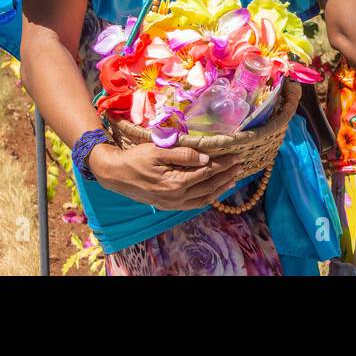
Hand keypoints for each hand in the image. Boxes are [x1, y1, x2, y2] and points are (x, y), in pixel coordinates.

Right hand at [88, 142, 247, 210]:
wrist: (115, 174)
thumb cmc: (136, 158)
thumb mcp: (158, 150)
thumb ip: (183, 154)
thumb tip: (206, 158)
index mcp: (175, 182)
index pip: (207, 172)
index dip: (223, 164)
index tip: (235, 155)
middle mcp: (176, 197)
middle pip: (209, 186)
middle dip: (226, 176)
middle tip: (240, 165)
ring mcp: (172, 203)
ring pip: (204, 198)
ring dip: (220, 188)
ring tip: (234, 179)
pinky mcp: (168, 205)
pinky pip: (193, 204)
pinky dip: (207, 198)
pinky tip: (215, 191)